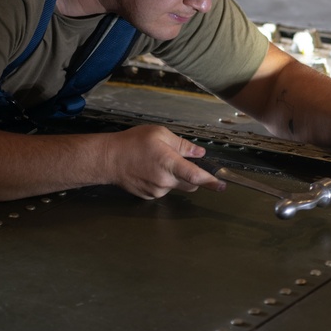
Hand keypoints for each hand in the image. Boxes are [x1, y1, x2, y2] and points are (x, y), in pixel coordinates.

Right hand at [102, 125, 225, 198]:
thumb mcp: (159, 134)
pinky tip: (150, 170)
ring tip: (158, 162)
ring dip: (175, 177)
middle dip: (193, 176)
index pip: (196, 176)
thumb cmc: (131, 143)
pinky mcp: (149, 196)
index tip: (222, 184)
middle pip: (191, 184)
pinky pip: (164, 189)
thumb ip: (182, 144)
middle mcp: (164, 181)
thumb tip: (199, 152)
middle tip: (182, 162)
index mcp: (169, 163)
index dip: (211, 181)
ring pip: (176, 186)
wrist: (108, 159)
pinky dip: (163, 181)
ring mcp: (157, 190)